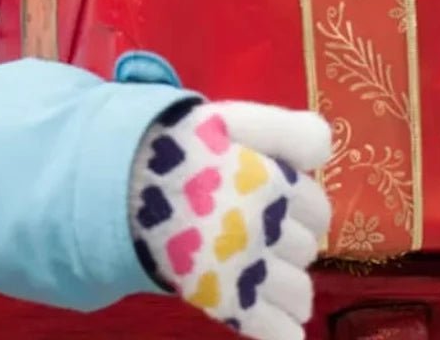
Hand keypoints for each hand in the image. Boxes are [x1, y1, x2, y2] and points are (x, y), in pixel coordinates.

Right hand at [130, 98, 331, 339]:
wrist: (114, 183)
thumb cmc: (173, 149)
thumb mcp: (224, 121)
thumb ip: (280, 129)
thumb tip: (324, 145)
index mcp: (269, 176)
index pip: (315, 201)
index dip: (299, 200)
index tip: (278, 196)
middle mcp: (264, 221)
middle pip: (308, 244)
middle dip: (289, 239)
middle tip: (257, 230)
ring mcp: (246, 266)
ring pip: (299, 292)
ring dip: (286, 286)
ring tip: (259, 273)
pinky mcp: (227, 301)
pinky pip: (277, 331)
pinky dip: (280, 329)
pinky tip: (269, 315)